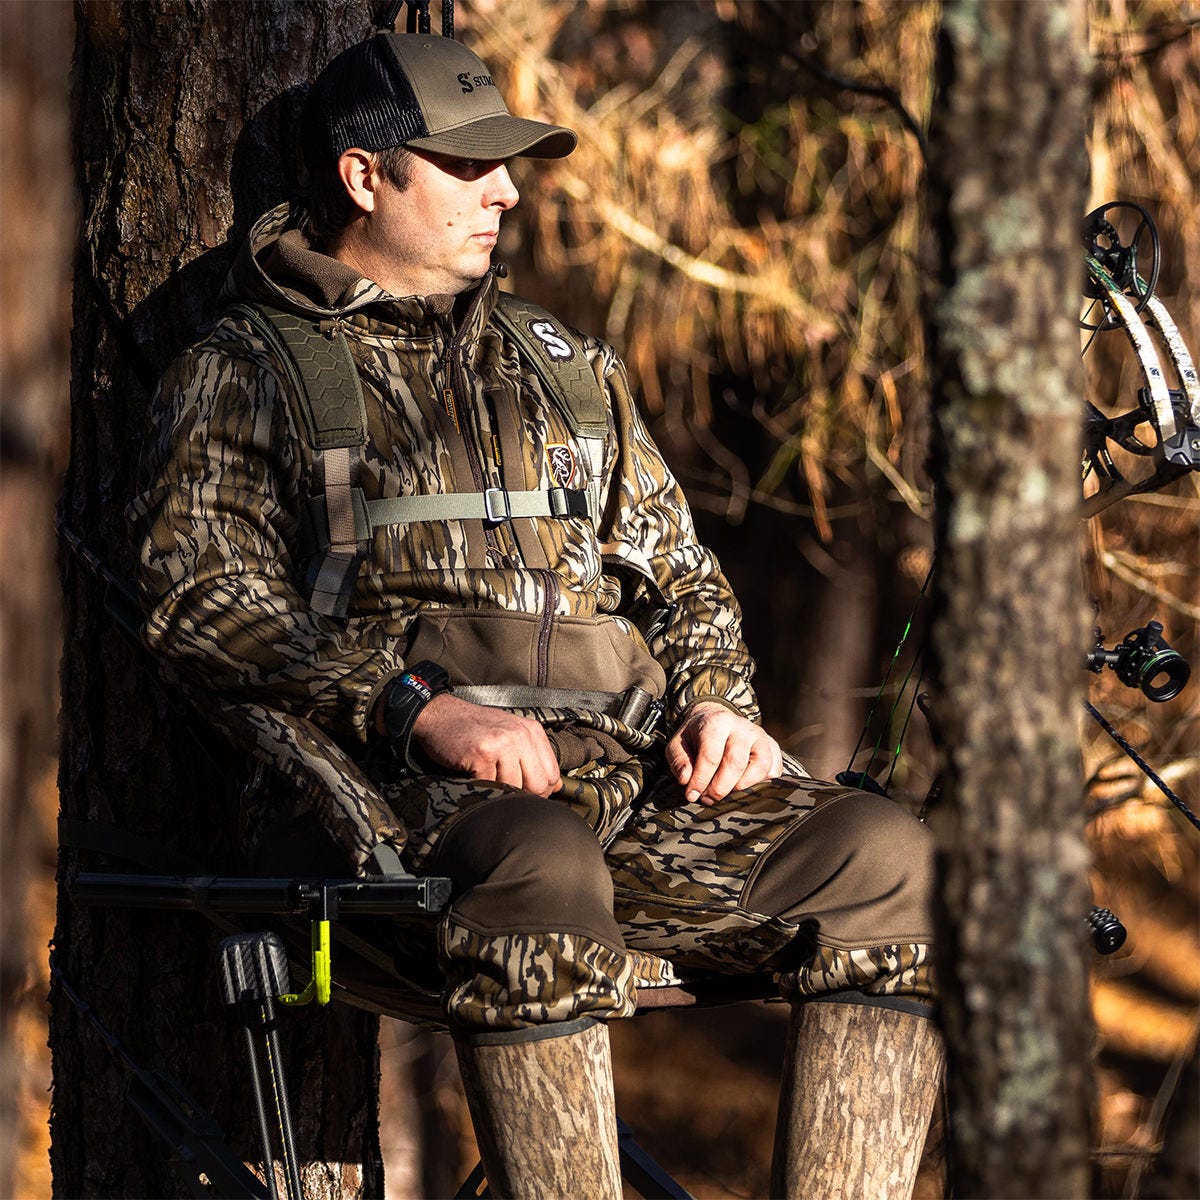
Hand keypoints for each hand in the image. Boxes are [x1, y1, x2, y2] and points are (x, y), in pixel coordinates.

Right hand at [411, 693, 561, 796]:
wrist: (441, 714)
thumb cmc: (475, 728)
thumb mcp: (511, 734)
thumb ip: (533, 757)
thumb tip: (554, 787)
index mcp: (532, 732)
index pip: (552, 774)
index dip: (541, 790)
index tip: (526, 793)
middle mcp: (521, 735)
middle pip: (537, 784)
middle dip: (522, 795)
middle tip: (505, 791)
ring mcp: (502, 743)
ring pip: (514, 788)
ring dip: (498, 790)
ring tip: (486, 776)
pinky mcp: (482, 754)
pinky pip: (490, 785)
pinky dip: (480, 786)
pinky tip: (473, 773)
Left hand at [665, 702, 782, 805]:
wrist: (716, 720)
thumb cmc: (696, 737)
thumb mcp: (677, 744)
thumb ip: (679, 761)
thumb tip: (686, 780)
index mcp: (717, 722)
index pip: (710, 756)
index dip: (701, 780)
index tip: (692, 795)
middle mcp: (742, 727)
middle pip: (736, 763)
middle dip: (720, 788)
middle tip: (708, 799)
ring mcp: (760, 736)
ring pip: (761, 765)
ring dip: (744, 786)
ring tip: (728, 794)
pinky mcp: (772, 746)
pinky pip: (775, 768)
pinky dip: (764, 783)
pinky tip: (747, 788)